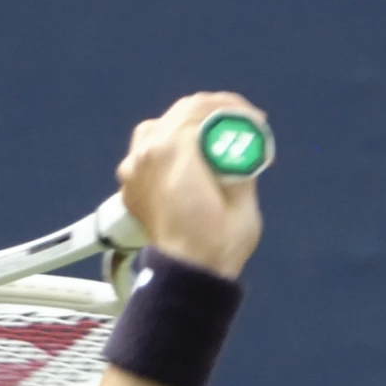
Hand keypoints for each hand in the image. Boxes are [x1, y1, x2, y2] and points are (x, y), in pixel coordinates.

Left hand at [116, 91, 266, 277]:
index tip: (254, 119)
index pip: (202, 108)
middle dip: (212, 116)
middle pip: (181, 114)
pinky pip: (149, 154)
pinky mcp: (131, 185)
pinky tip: (190, 163)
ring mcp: (134, 167)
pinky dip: (170, 151)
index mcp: (173, 147)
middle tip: (238, 126)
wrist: (188, 277)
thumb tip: (236, 144)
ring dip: (189, 130)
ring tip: (213, 143)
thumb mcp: (240, 194)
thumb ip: (236, 158)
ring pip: (162, 130)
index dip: (232, 108)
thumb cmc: (218, 243)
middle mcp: (147, 150)